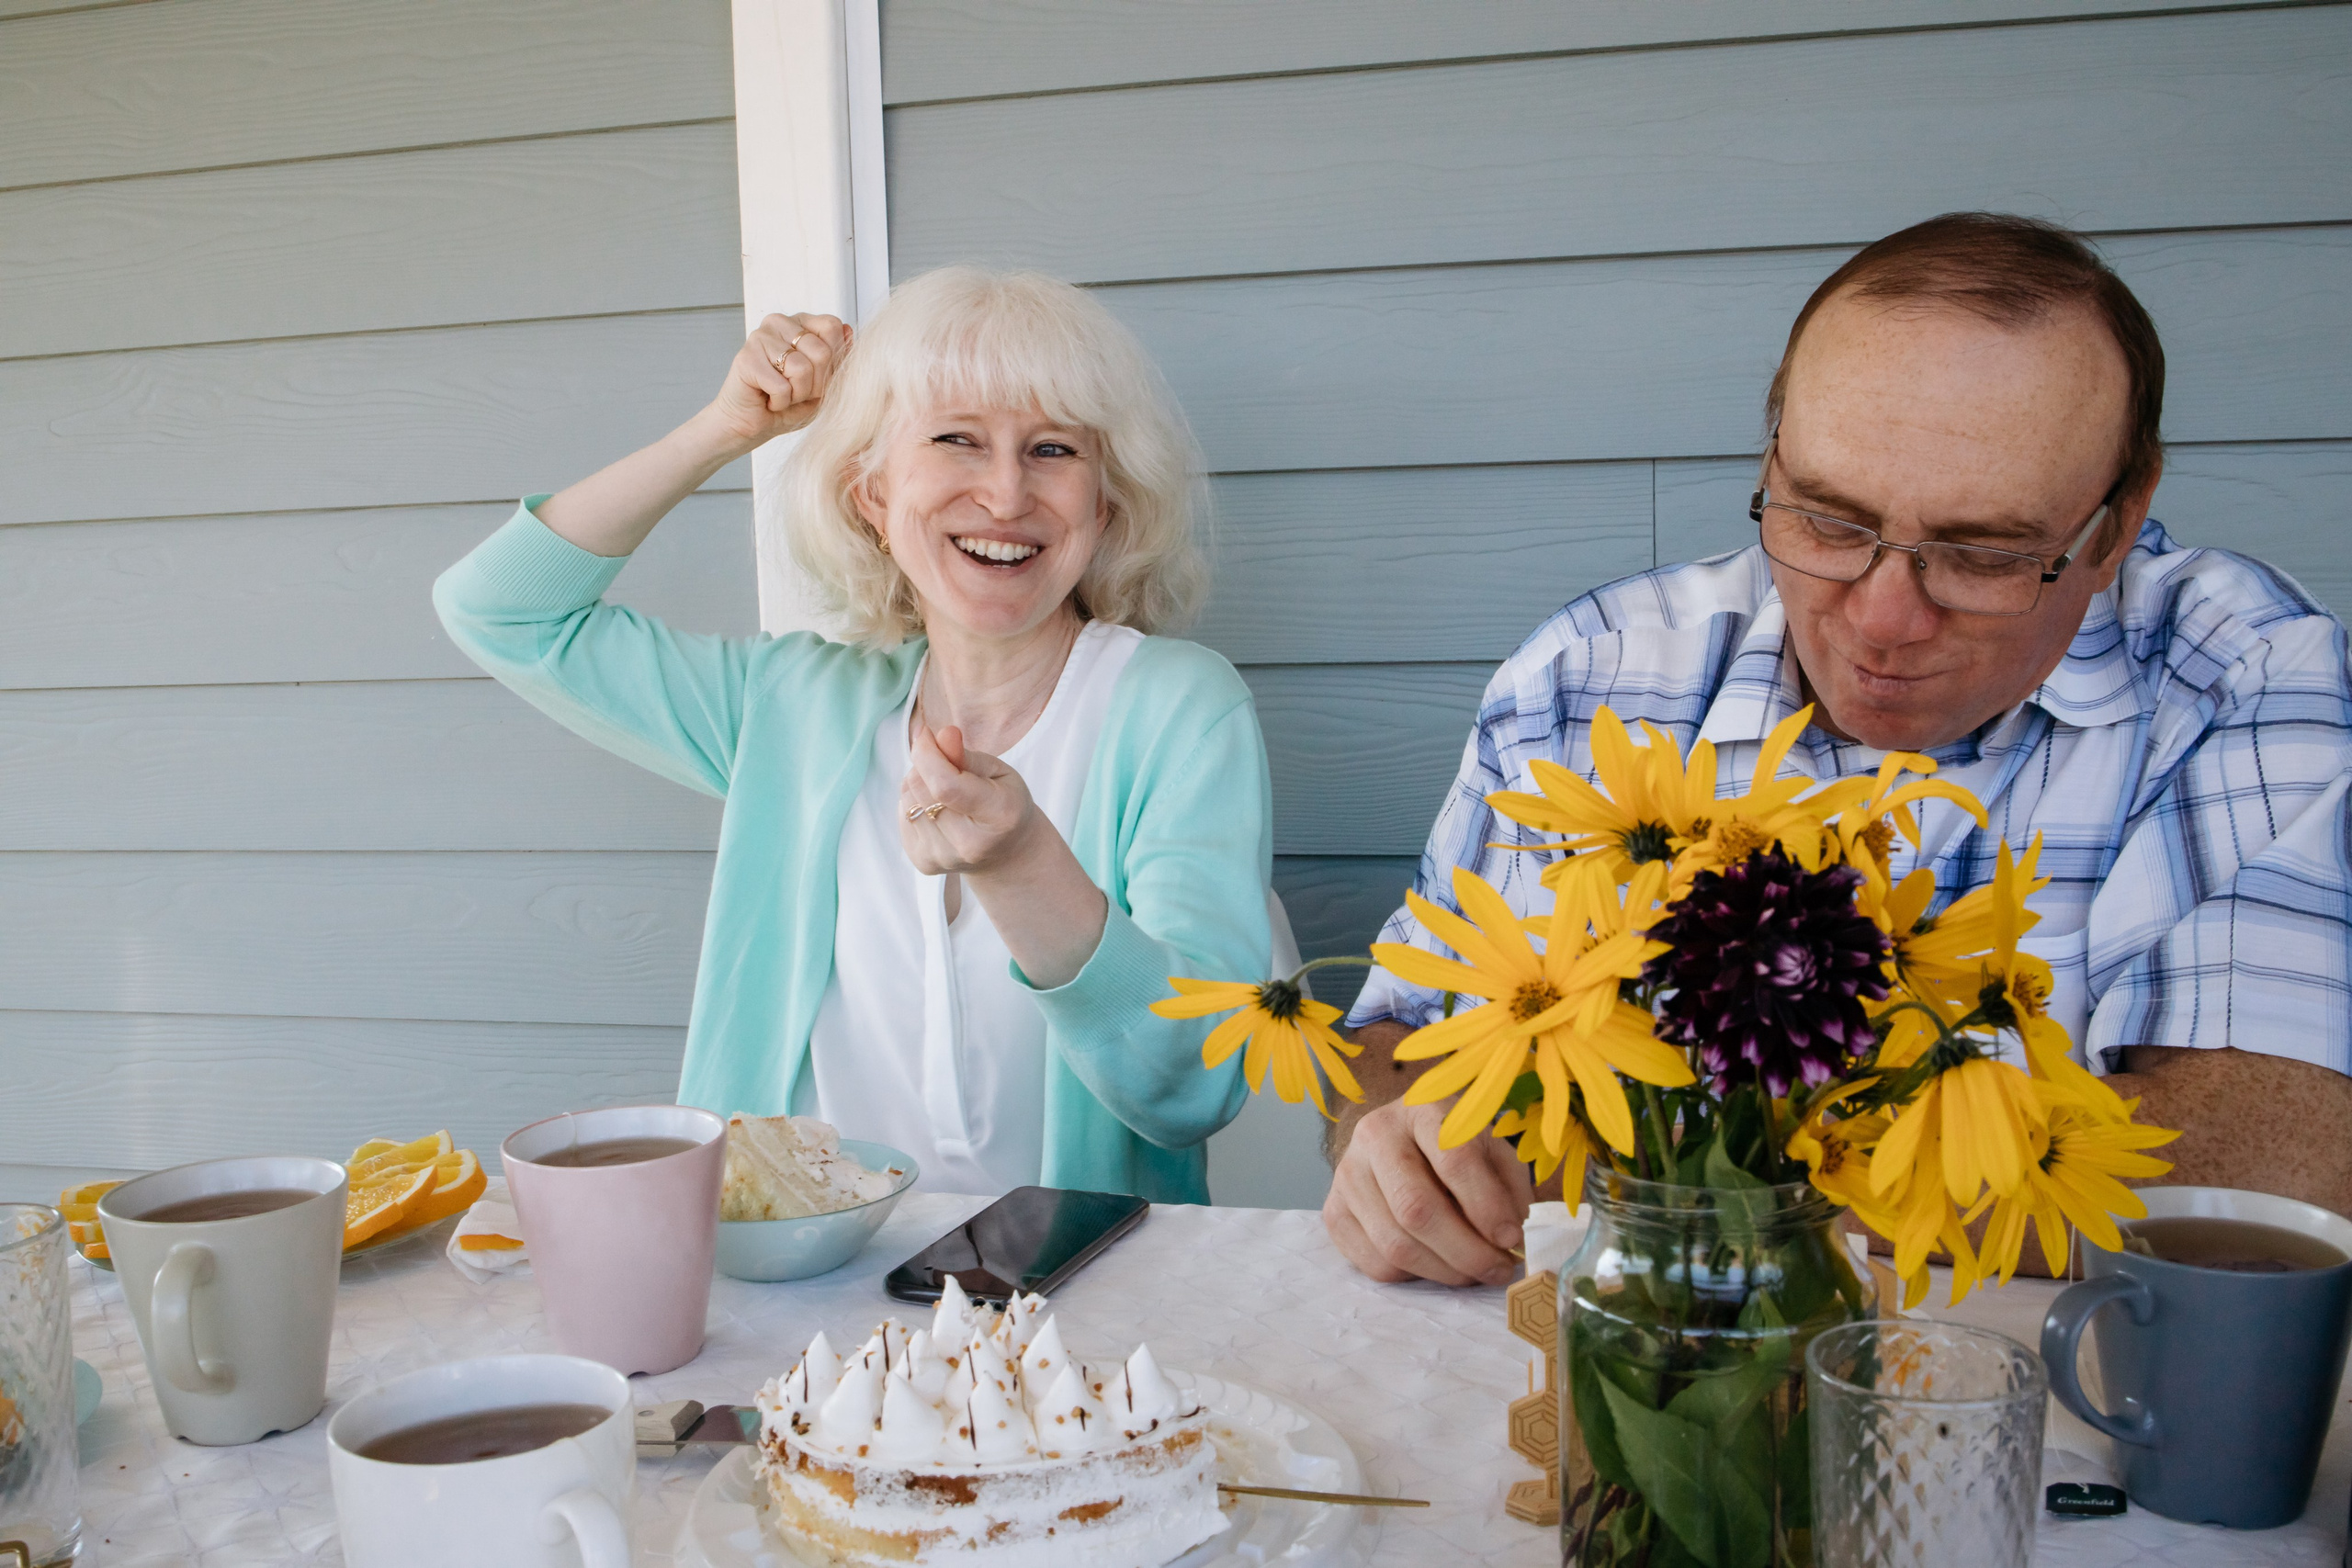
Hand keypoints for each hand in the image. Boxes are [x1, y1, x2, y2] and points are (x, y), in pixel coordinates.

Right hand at [706, 312, 850, 451]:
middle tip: (796, 391)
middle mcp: (779, 322)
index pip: (832, 327)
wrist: (753, 425)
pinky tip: (768, 399)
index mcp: (800, 323)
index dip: (833, 362)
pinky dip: (780, 402)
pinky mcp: (746, 358)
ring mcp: (760, 336)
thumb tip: (849, 330)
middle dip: (816, 385)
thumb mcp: (826, 383)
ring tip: (782, 394)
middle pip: (821, 351)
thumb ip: (839, 357)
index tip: (816, 378)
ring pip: (802, 368)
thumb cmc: (789, 404)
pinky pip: (782, 386)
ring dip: (797, 394)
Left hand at [898, 724, 1040, 876]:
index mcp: (1000, 816)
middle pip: (920, 788)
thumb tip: (941, 734)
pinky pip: (902, 814)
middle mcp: (970, 845)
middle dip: (924, 764)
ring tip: (943, 789)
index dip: (927, 754)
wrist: (1007, 853)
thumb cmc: (1005, 803)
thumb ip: (966, 755)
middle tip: (944, 763)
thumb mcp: (998, 771)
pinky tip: (937, 808)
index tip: (926, 733)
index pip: (946, 785)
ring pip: (907, 799)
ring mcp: (944, 858)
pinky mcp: (924, 862)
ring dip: (918, 783)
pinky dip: (914, 802)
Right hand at [1323, 1100, 1531, 1286]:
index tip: (1512, 1238)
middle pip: (1416, 1208)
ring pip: (1394, 1244)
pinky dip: (1413, 1276)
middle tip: (1497, 1270)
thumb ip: (1507, 1188)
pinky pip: (1374, 1263)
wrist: (1402, 1139)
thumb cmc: (1456, 1146)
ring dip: (1444, 1271)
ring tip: (1472, 1272)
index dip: (1486, 1206)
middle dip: (1465, 1252)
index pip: (1453, 1160)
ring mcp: (1346, 1174)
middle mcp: (1375, 1135)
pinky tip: (1435, 1263)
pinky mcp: (1334, 1212)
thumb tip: (1508, 1238)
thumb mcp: (1492, 1151)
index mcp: (1422, 1109)